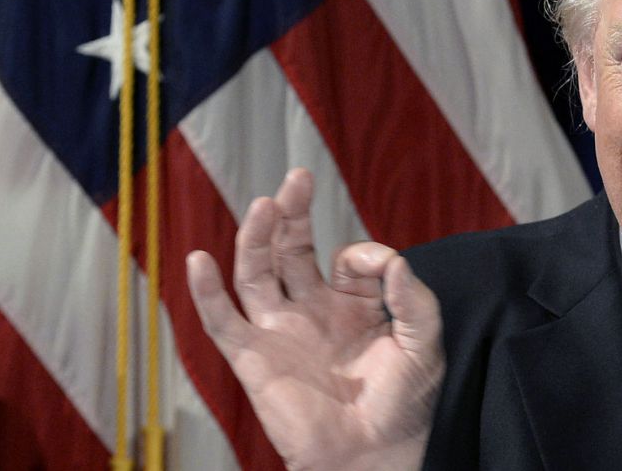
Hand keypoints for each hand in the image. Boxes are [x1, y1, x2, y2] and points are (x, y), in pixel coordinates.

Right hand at [186, 169, 443, 470]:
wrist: (375, 455)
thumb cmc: (405, 403)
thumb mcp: (423, 342)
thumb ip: (413, 299)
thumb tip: (396, 259)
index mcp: (354, 303)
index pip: (349, 257)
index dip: (366, 254)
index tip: (385, 267)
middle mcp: (313, 310)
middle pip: (292, 249)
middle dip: (293, 213)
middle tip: (296, 178)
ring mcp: (281, 331)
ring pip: (257, 273)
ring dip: (256, 238)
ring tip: (264, 205)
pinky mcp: (254, 358)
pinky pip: (222, 321)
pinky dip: (206, 292)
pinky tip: (199, 259)